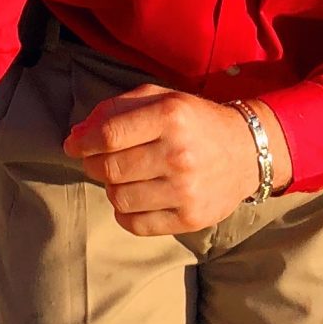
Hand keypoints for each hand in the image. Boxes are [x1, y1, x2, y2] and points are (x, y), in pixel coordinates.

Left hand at [63, 84, 292, 235]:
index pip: (108, 135)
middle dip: (93, 164)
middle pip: (110, 169)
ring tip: (124, 177)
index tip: (75, 145)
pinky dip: (125, 213)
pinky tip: (135, 198)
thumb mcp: (160, 99)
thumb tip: (75, 136)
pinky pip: (136, 224)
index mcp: (170, 116)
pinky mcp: (191, 218)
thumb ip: (115, 110)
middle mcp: (179, 154)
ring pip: (119, 198)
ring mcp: (186, 190)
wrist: (247, 151)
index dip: (82, 142)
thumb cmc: (194, 121)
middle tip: (99, 161)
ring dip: (111, 188)